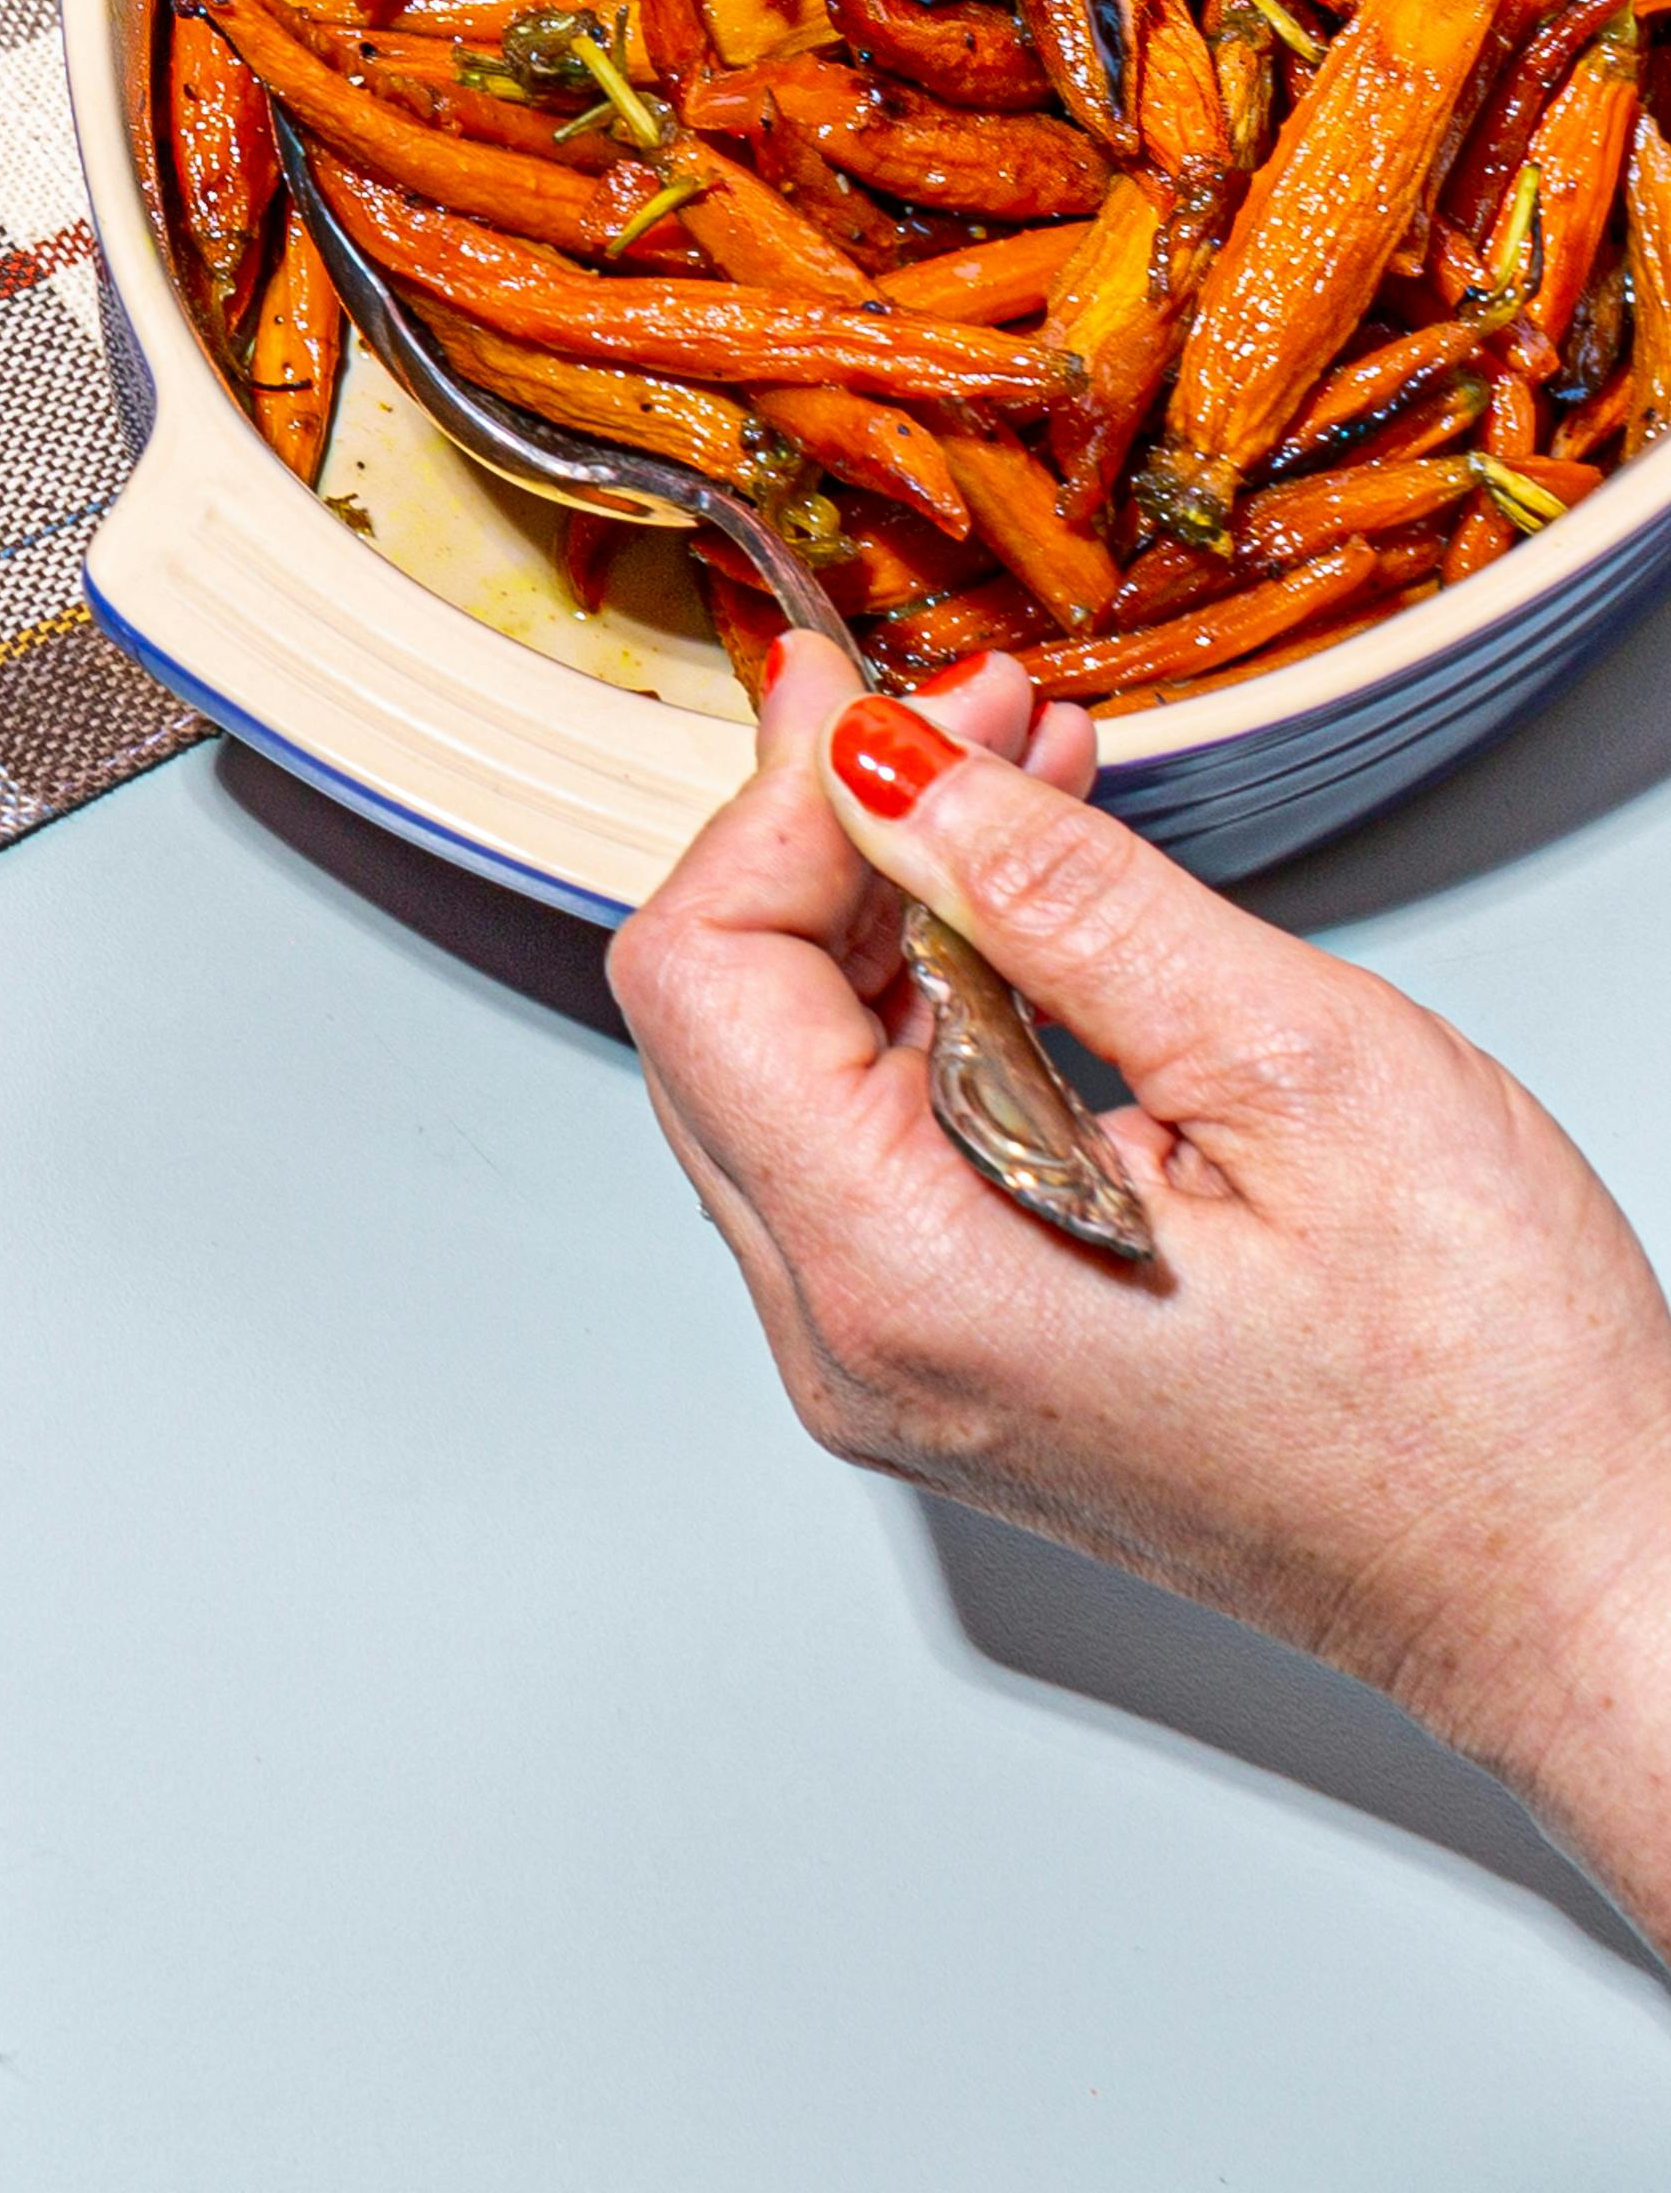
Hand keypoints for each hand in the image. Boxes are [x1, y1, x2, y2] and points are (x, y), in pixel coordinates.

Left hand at [614, 633, 1670, 1920]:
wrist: (1589, 1591)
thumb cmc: (1497, 1401)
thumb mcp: (1299, 1074)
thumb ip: (1063, 897)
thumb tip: (886, 765)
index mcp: (903, 1279)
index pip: (701, 973)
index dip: (778, 802)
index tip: (874, 691)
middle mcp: (858, 1341)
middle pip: (722, 1014)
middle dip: (833, 834)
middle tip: (970, 714)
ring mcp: (899, 1362)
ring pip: (792, 1065)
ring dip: (890, 902)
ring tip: (1020, 779)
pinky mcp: (959, 1356)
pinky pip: (872, 1137)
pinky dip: (934, 999)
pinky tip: (1031, 913)